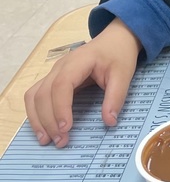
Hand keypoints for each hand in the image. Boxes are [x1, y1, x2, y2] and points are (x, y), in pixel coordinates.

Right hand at [24, 19, 140, 147]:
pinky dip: (35, 113)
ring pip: (34, 95)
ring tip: (46, 140)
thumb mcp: (124, 74)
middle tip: (60, 141)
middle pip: (43, 93)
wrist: (115, 39)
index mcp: (78, 61)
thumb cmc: (118, 55)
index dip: (61, 107)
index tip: (66, 128)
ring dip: (37, 119)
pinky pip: (36, 96)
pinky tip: (42, 129)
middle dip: (48, 120)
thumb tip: (109, 122)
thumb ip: (116, 97)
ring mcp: (53, 72)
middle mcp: (60, 66)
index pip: (61, 84)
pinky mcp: (52, 79)